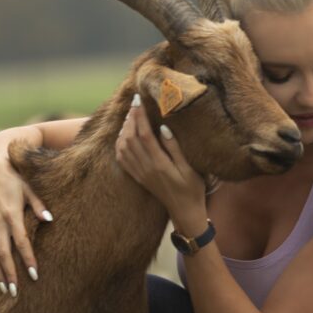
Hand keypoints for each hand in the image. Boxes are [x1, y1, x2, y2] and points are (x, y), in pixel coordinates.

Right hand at [0, 155, 50, 294]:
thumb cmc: (15, 178)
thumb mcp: (30, 187)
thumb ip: (38, 205)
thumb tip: (50, 219)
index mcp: (11, 214)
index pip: (21, 241)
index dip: (27, 258)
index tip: (34, 274)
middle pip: (2, 253)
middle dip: (9, 273)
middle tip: (14, 292)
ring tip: (3, 290)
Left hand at [115, 94, 206, 231]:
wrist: (185, 211)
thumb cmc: (192, 189)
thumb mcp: (190, 168)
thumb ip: (175, 148)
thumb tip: (162, 128)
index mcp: (160, 164)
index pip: (144, 135)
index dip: (139, 116)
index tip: (139, 101)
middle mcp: (146, 168)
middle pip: (130, 138)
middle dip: (130, 118)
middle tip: (134, 104)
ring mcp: (140, 174)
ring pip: (123, 147)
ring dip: (124, 130)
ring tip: (130, 116)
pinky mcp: (138, 178)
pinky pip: (122, 159)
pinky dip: (119, 144)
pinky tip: (124, 135)